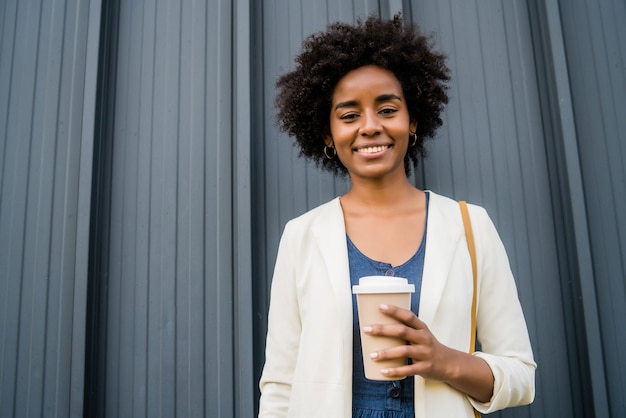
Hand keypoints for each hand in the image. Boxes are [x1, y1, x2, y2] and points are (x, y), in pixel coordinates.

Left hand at [363, 303, 493, 401]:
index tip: (380, 307)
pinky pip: (408, 369)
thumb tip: (378, 325)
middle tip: (367, 329)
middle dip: (383, 330)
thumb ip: (405, 330)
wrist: (449, 363)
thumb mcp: (421, 334)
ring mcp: (425, 353)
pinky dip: (394, 370)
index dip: (394, 310)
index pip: (408, 316)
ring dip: (386, 353)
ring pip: (404, 351)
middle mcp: (424, 338)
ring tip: (372, 355)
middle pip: (402, 331)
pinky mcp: (425, 367)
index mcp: (422, 328)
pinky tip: (383, 371)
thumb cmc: (428, 346)